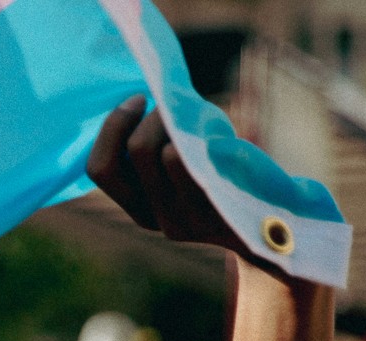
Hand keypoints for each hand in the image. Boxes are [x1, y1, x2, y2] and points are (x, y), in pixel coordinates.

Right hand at [86, 97, 250, 261]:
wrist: (266, 218)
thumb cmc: (218, 171)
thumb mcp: (179, 161)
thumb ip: (154, 142)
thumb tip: (138, 96)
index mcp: (136, 205)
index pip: (99, 168)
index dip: (113, 126)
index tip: (140, 99)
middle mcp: (154, 217)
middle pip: (138, 149)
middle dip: (156, 113)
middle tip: (175, 105)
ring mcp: (185, 219)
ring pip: (167, 154)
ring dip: (184, 122)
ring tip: (200, 120)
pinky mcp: (215, 215)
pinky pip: (200, 163)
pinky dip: (205, 138)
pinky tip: (218, 136)